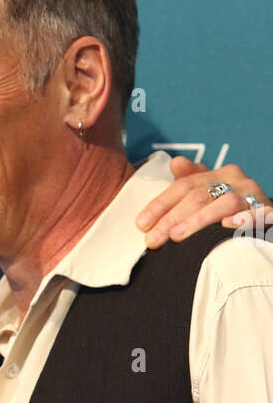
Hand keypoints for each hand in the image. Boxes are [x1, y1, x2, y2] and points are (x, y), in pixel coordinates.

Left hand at [135, 157, 272, 246]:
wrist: (264, 218)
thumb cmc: (230, 209)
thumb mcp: (210, 192)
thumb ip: (191, 181)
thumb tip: (175, 163)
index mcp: (220, 173)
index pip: (184, 185)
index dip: (160, 204)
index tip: (141, 224)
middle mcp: (237, 180)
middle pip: (198, 196)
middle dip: (172, 219)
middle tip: (153, 239)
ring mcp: (253, 196)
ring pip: (223, 204)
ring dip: (198, 221)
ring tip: (177, 237)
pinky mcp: (267, 213)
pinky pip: (253, 216)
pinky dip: (240, 221)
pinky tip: (225, 228)